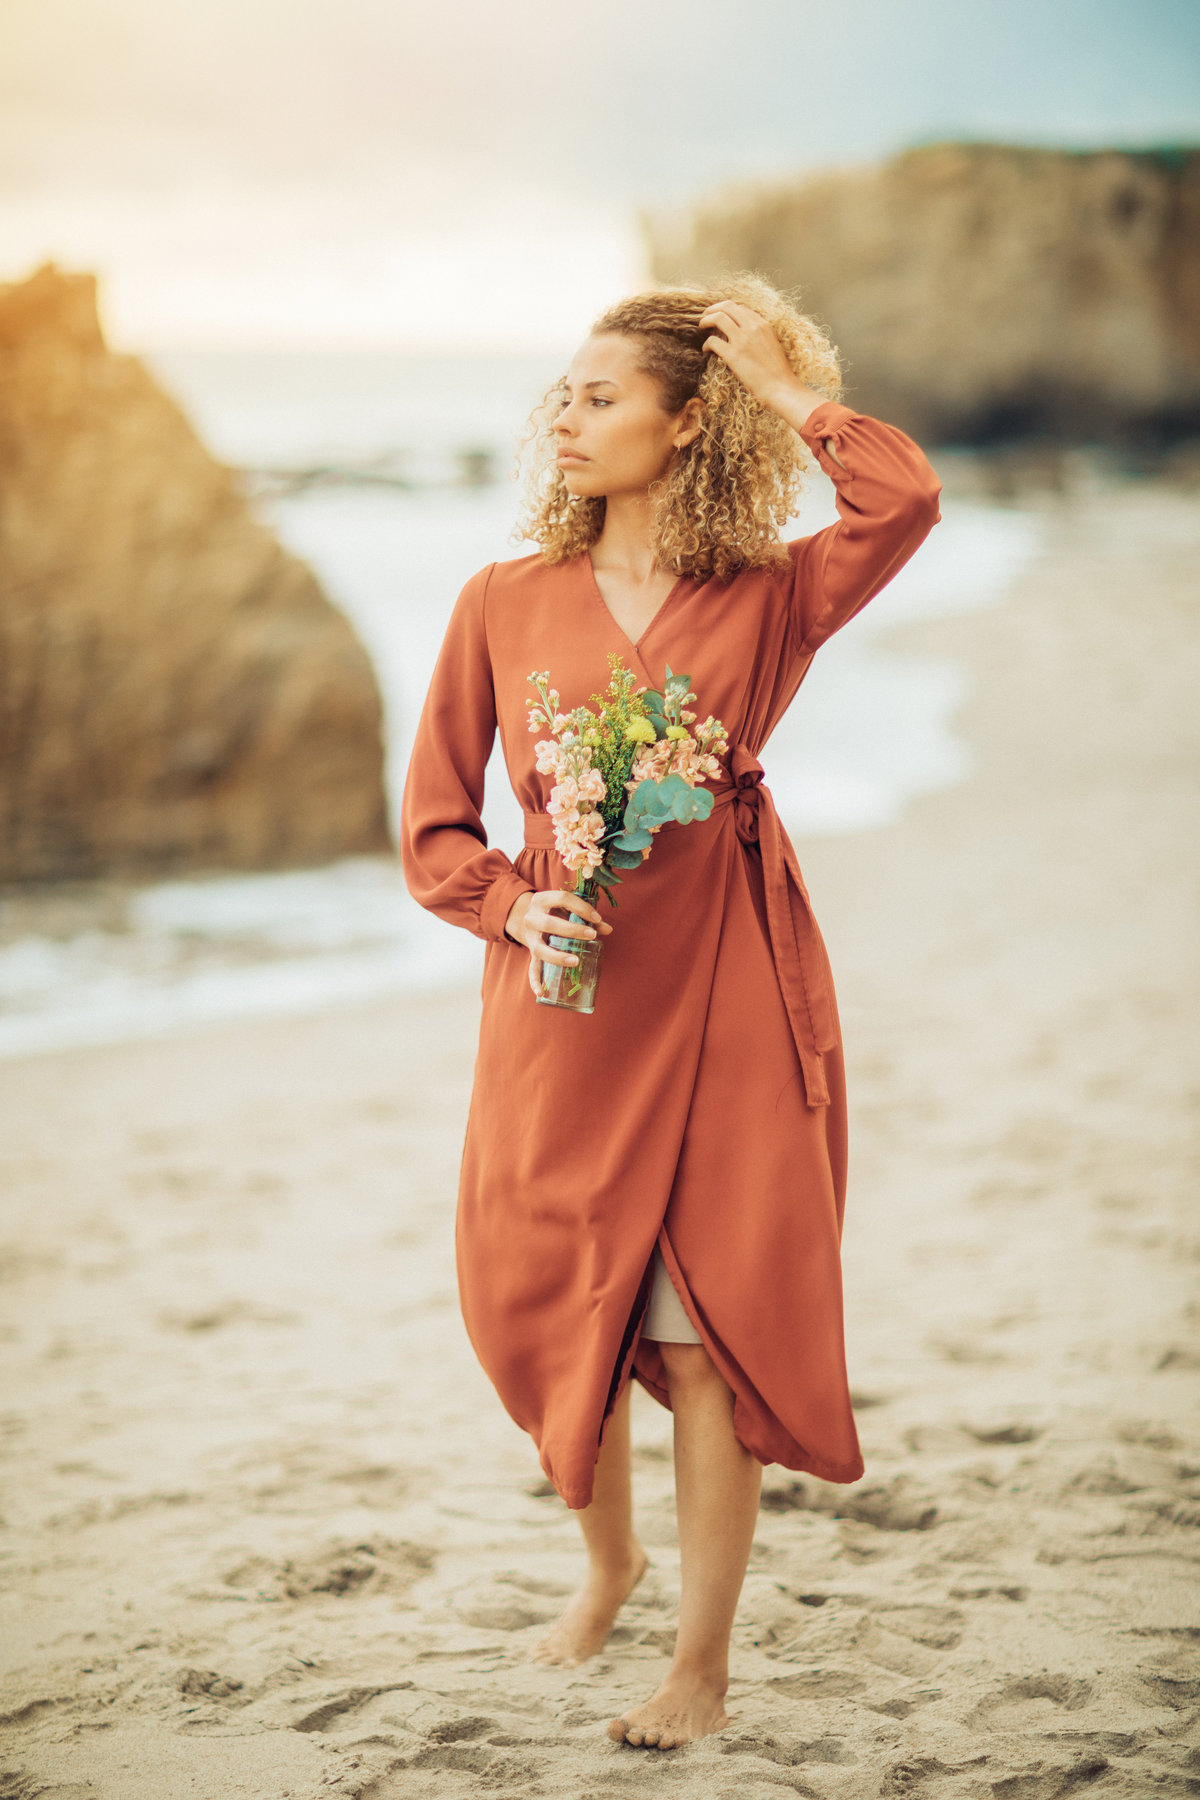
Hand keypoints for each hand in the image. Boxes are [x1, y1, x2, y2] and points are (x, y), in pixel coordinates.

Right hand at [505, 888, 612, 998]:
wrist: (526, 915)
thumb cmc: (554, 911)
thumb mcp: (567, 908)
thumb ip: (587, 917)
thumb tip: (608, 929)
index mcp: (541, 900)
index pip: (562, 899)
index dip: (581, 907)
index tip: (597, 918)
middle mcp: (531, 918)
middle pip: (549, 923)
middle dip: (572, 930)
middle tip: (592, 935)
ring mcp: (529, 937)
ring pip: (539, 949)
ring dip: (557, 956)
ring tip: (576, 961)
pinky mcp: (530, 952)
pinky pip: (531, 968)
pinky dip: (534, 981)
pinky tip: (541, 992)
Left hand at [699, 301, 837, 444]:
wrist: (780, 386)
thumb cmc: (777, 371)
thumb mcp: (772, 344)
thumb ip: (760, 335)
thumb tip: (744, 334)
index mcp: (763, 324)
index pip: (740, 308)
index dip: (727, 310)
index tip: (721, 317)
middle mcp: (752, 327)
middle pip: (727, 306)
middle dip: (713, 309)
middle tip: (705, 316)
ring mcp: (742, 340)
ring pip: (717, 318)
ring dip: (706, 320)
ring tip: (702, 327)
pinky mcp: (733, 355)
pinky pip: (712, 341)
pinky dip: (706, 344)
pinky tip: (706, 350)